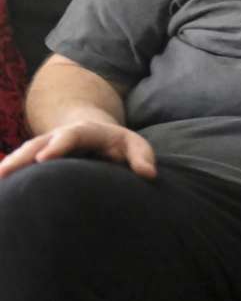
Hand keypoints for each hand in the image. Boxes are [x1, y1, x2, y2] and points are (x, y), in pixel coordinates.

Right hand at [0, 120, 156, 178]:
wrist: (97, 135)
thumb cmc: (119, 144)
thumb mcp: (135, 145)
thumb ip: (142, 157)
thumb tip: (148, 174)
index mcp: (85, 132)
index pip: (70, 136)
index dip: (57, 146)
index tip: (44, 158)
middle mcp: (60, 137)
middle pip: (38, 143)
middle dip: (22, 156)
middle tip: (6, 171)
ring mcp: (46, 147)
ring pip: (25, 153)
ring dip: (10, 164)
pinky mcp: (38, 158)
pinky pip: (20, 164)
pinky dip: (9, 171)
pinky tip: (0, 187)